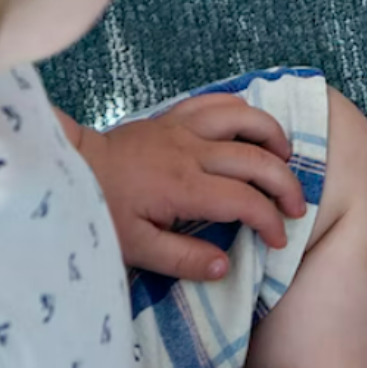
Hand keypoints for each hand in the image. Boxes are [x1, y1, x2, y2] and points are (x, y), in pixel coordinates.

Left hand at [76, 94, 304, 279]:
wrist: (69, 168)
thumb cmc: (100, 210)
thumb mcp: (135, 248)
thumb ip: (182, 259)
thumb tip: (225, 266)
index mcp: (183, 187)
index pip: (244, 201)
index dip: (270, 222)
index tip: (278, 240)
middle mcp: (190, 152)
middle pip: (257, 159)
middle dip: (286, 184)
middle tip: (296, 208)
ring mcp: (183, 128)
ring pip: (245, 118)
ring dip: (273, 137)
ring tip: (285, 159)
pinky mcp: (174, 116)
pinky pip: (218, 101)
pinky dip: (244, 110)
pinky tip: (252, 128)